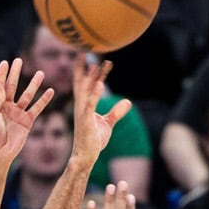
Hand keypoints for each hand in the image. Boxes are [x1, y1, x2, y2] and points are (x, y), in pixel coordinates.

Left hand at [0, 57, 54, 166]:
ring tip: (40, 73)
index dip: (1, 74)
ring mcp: (17, 113)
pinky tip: (50, 91)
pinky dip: (44, 100)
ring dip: (34, 84)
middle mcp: (6, 106)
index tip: (5, 62)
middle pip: (12, 86)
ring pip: (27, 95)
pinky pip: (37, 108)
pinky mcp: (27, 121)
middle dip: (15, 73)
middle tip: (19, 60)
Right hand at [69, 57, 129, 173]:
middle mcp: (81, 107)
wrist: (85, 157)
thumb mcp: (108, 124)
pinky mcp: (86, 122)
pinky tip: (99, 83)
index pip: (85, 84)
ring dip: (90, 77)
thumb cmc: (93, 141)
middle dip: (82, 67)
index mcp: (85, 106)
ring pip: (85, 91)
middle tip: (84, 50)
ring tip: (94, 63)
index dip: (87, 71)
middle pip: (82, 83)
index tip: (91, 57)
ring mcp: (82, 114)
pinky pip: (90, 105)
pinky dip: (94, 94)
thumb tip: (127, 102)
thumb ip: (117, 112)